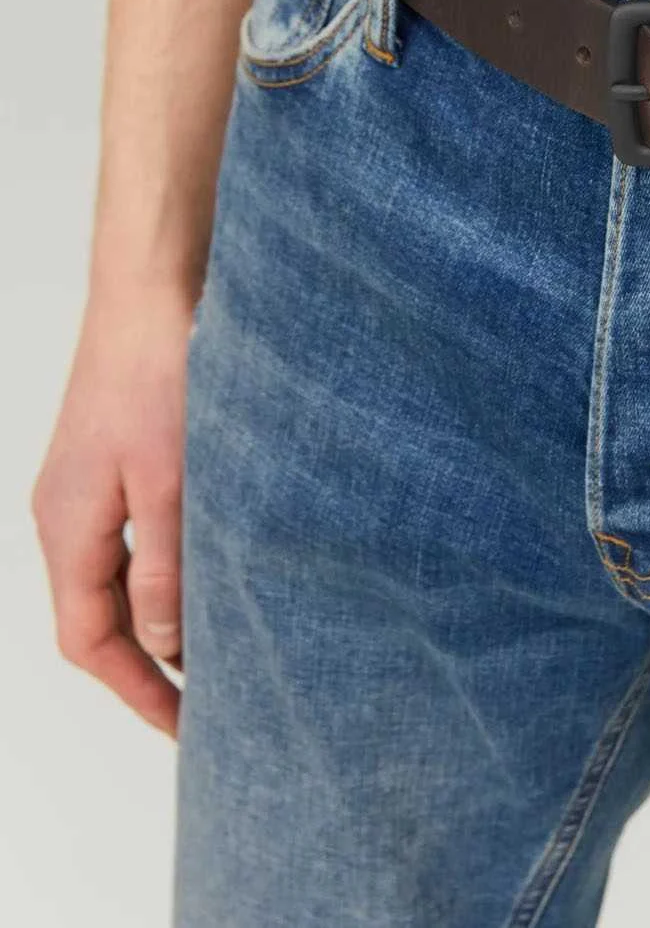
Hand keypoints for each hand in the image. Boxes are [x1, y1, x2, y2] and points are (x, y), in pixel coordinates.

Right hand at [31, 281, 195, 737]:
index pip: (90, 641)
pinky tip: (210, 569)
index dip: (137, 691)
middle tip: (206, 701)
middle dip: (147, 665)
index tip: (185, 728)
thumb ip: (164, 564)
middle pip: (98, 616)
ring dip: (160, 616)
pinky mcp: (118, 457)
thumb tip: (164, 642)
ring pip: (118, 577)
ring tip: (217, 646)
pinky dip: (167, 568)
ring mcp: (89, 484)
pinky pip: (133, 537)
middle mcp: (67, 513)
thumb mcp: (168, 480)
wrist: (151, 287)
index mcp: (67, 527)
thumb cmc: (157, 372)